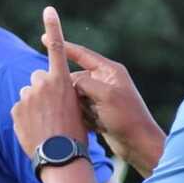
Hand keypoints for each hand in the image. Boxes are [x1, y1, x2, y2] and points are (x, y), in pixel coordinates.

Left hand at [12, 7, 87, 154]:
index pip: (57, 48)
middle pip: (37, 79)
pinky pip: (19, 109)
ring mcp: (27, 96)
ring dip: (33, 105)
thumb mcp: (77, 109)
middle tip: (52, 111)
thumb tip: (50, 91)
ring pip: (28, 95)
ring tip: (44, 125)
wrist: (60, 157)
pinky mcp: (15, 109)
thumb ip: (63, 94)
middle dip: (41, 90)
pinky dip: (25, 118)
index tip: (49, 9)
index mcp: (62, 81)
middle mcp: (42, 84)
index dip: (53, 27)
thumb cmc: (75, 136)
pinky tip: (34, 131)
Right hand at [63, 40, 164, 176]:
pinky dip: (82, 117)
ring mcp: (102, 97)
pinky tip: (91, 127)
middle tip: (70, 104)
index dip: (64, 47)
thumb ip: (84, 83)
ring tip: (87, 119)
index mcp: (110, 71)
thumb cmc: (127, 118)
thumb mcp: (105, 95)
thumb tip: (68, 81)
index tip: (45, 38)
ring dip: (77, 108)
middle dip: (71, 92)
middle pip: (76, 79)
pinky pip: (81, 109)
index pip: (82, 54)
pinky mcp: (99, 112)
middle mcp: (105, 81)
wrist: (138, 144)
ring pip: (76, 96)